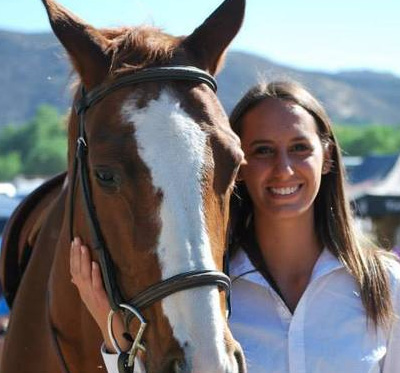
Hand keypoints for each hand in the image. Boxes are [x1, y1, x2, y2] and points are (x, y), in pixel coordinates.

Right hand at [70, 237, 129, 351]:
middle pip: (77, 270)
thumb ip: (83, 286)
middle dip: (76, 254)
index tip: (73, 242)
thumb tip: (73, 278)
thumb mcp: (90, 298)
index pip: (74, 270)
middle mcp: (84, 291)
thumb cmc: (103, 311)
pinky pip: (96, 284)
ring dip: (84, 260)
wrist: (111, 329)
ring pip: (85, 275)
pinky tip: (96, 264)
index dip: (73, 256)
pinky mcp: (101, 299)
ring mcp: (91, 295)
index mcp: (82, 289)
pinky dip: (95, 274)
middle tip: (76, 239)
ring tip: (84, 247)